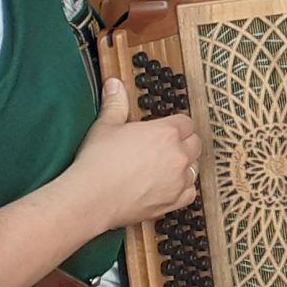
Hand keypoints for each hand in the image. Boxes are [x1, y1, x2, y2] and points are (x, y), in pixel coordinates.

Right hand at [75, 77, 202, 227]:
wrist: (91, 197)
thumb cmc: (98, 162)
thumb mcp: (106, 126)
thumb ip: (115, 103)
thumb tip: (115, 85)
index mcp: (166, 133)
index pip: (185, 122)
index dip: (176, 124)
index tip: (166, 129)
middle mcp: (178, 155)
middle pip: (195, 144)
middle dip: (183, 143)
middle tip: (166, 146)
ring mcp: (178, 180)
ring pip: (194, 168)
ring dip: (184, 165)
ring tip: (165, 166)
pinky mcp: (174, 201)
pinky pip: (190, 192)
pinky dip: (182, 189)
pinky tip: (169, 186)